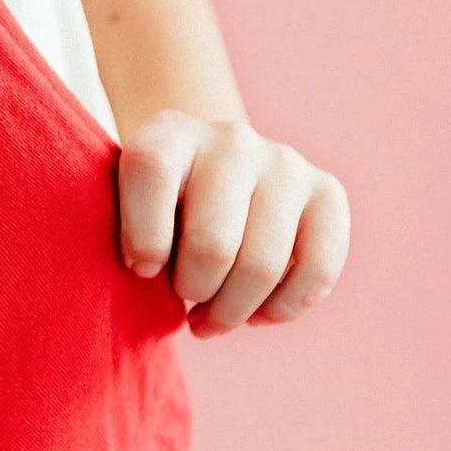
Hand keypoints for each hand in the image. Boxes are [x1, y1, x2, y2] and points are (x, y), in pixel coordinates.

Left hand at [115, 111, 349, 336]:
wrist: (209, 177)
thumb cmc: (158, 209)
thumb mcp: (123, 210)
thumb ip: (128, 236)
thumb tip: (148, 271)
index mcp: (169, 134)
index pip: (150, 170)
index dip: (143, 236)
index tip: (140, 267)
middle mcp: (231, 141)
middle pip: (213, 243)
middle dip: (193, 289)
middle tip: (183, 296)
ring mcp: (284, 163)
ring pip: (262, 266)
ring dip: (232, 310)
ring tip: (212, 315)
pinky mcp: (327, 192)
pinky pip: (317, 271)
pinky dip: (282, 309)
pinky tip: (256, 314)